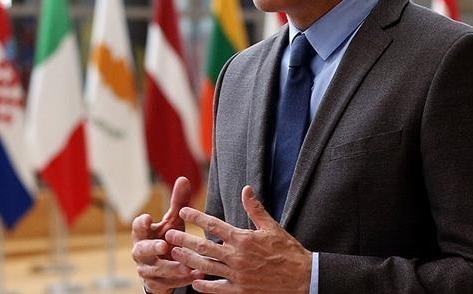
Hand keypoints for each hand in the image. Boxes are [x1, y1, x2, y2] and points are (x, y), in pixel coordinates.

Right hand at [131, 176, 203, 292]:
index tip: (148, 218)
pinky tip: (195, 276)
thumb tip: (183, 178)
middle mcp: (140, 252)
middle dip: (152, 248)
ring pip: (156, 270)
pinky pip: (166, 284)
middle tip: (164, 245)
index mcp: (143, 234)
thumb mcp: (172, 222)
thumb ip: (177, 203)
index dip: (141, 223)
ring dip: (172, 268)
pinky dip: (181, 281)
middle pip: (142, 250)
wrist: (161, 269)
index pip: (138, 227)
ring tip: (187, 266)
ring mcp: (146, 269)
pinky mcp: (154, 284)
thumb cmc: (167, 238)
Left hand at [165, 185, 311, 292]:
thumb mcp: (272, 227)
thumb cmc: (288, 251)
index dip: (197, 217)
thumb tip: (246, 189)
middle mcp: (237, 256)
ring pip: (207, 266)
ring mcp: (238, 275)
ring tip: (174, 254)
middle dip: (184, 240)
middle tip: (168, 235)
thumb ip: (255, 209)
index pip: (214, 225)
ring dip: (188, 260)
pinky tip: (194, 282)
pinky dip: (204, 286)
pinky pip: (218, 289)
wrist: (304, 279)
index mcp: (244, 238)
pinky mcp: (242, 291)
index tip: (183, 212)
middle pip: (204, 246)